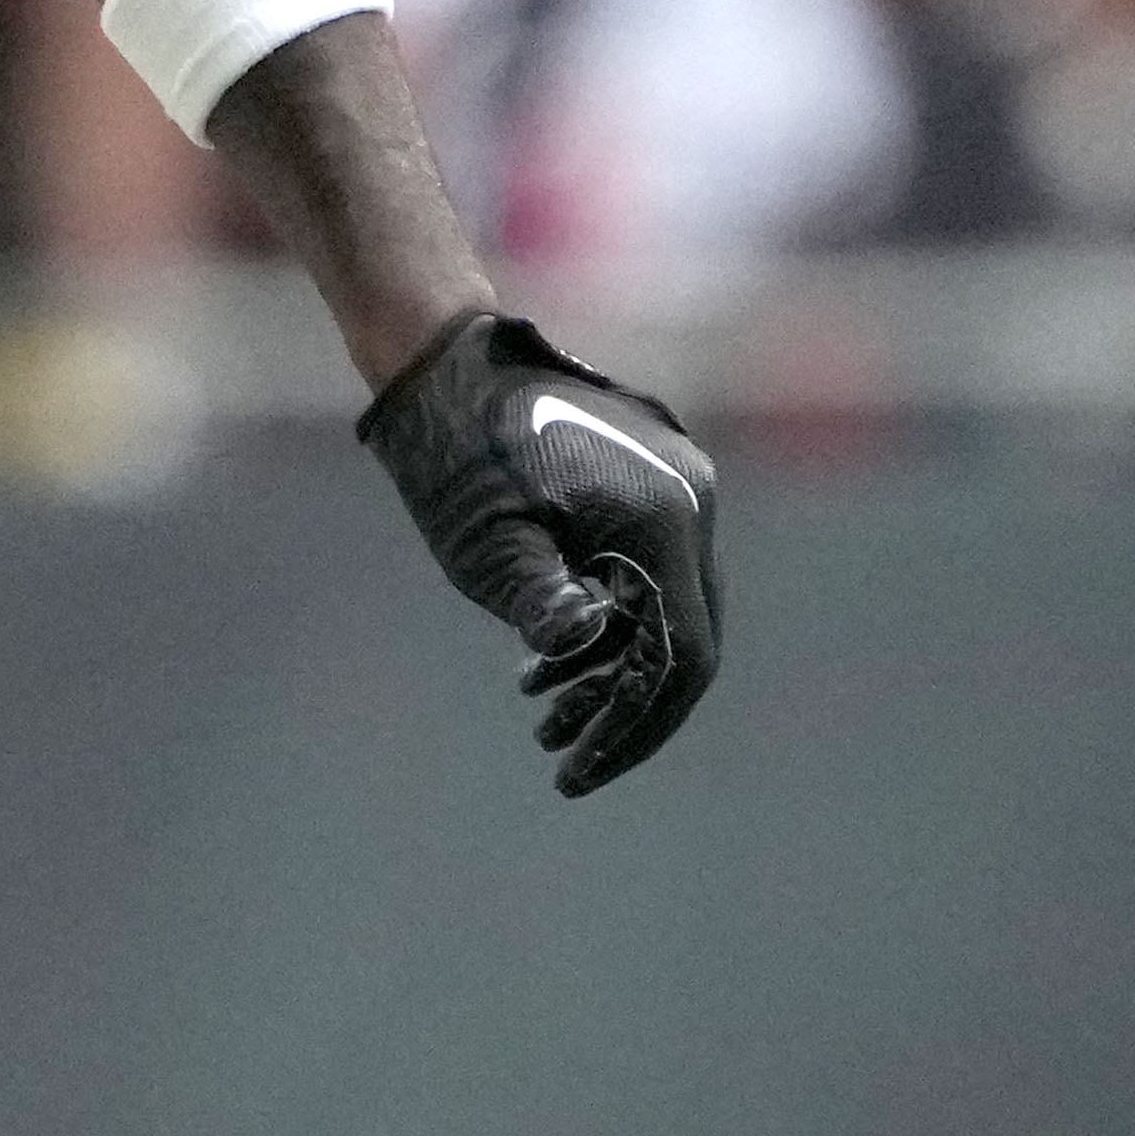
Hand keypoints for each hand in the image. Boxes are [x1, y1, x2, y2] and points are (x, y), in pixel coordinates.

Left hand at [352, 312, 723, 797]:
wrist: (444, 361)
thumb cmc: (455, 453)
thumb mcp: (489, 542)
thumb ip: (543, 600)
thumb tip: (583, 646)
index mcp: (664, 517)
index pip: (682, 654)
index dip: (638, 727)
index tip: (583, 774)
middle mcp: (689, 498)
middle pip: (682, 635)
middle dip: (621, 706)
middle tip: (557, 754)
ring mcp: (674, 484)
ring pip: (661, 605)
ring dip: (606, 666)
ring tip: (538, 713)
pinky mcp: (647, 479)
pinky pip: (644, 570)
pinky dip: (604, 619)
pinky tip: (543, 662)